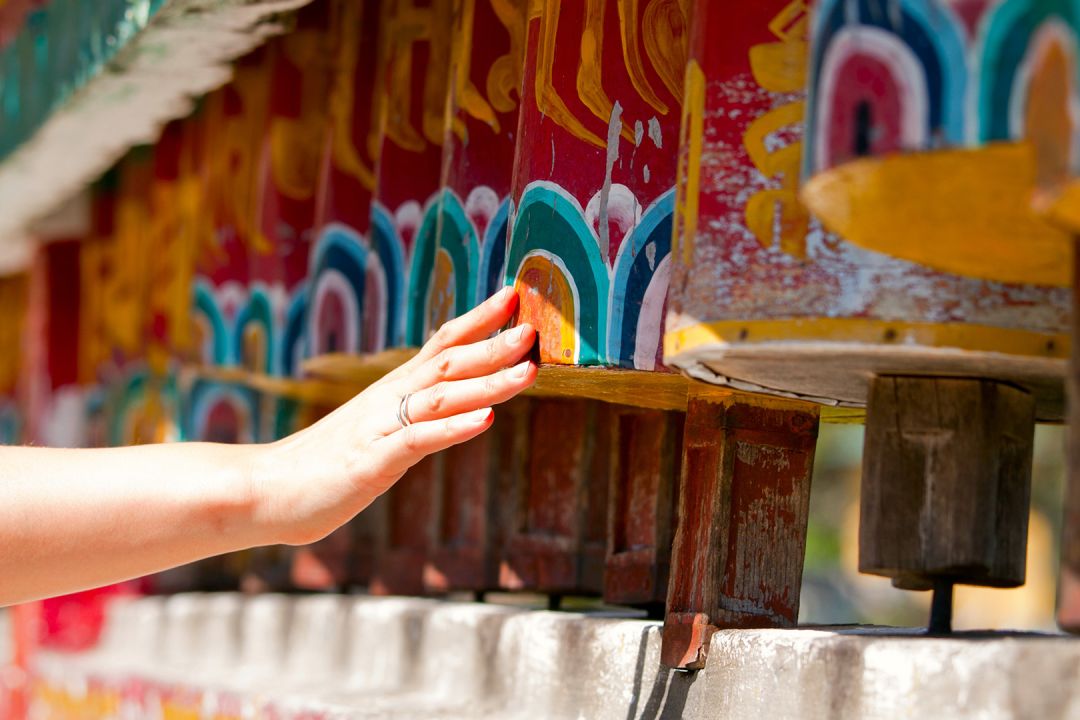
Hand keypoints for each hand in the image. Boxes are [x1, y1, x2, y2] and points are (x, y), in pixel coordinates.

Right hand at [252, 287, 535, 545]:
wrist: (267, 489)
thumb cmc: (325, 463)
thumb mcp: (377, 429)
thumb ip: (412, 414)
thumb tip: (454, 404)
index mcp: (393, 389)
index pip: (441, 342)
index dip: (478, 319)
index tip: (514, 296)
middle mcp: (390, 400)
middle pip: (448, 362)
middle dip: (494, 344)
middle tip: (535, 328)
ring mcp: (381, 428)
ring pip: (442, 396)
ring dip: (488, 382)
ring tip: (528, 370)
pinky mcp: (373, 462)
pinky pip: (418, 440)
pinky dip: (453, 428)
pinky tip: (486, 421)